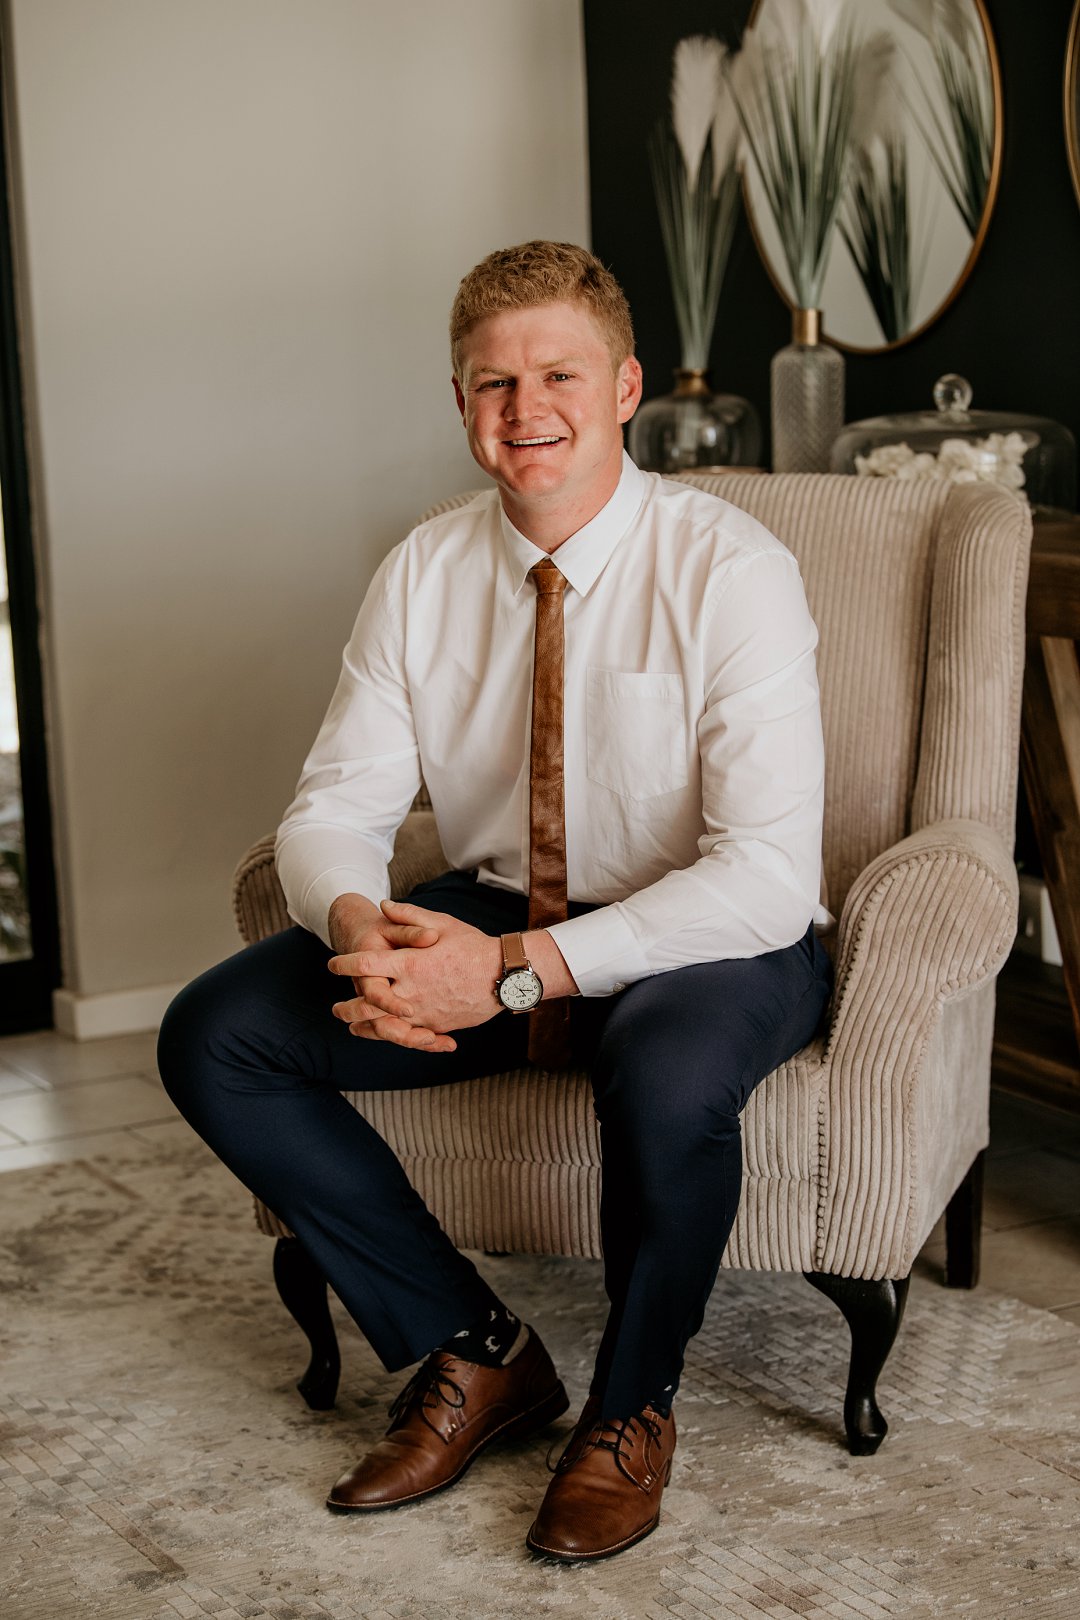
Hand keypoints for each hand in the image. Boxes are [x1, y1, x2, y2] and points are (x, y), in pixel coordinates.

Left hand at [329, 899, 503, 1051]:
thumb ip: (409, 916)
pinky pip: (407, 1035)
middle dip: (347, 1008)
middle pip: (366, 1005)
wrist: (503, 975)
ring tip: (352, 1026)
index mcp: (410, 963)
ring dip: (364, 1027)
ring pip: (383, 1026)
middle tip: (335, 1008)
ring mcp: (423, 1012)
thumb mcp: (442, 924)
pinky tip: (383, 1034)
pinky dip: (390, 1036)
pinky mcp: (436, 1025)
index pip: (365, 965)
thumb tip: (383, 906)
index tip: (332, 965)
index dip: (344, 965)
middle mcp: (411, 991)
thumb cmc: (473, 946)